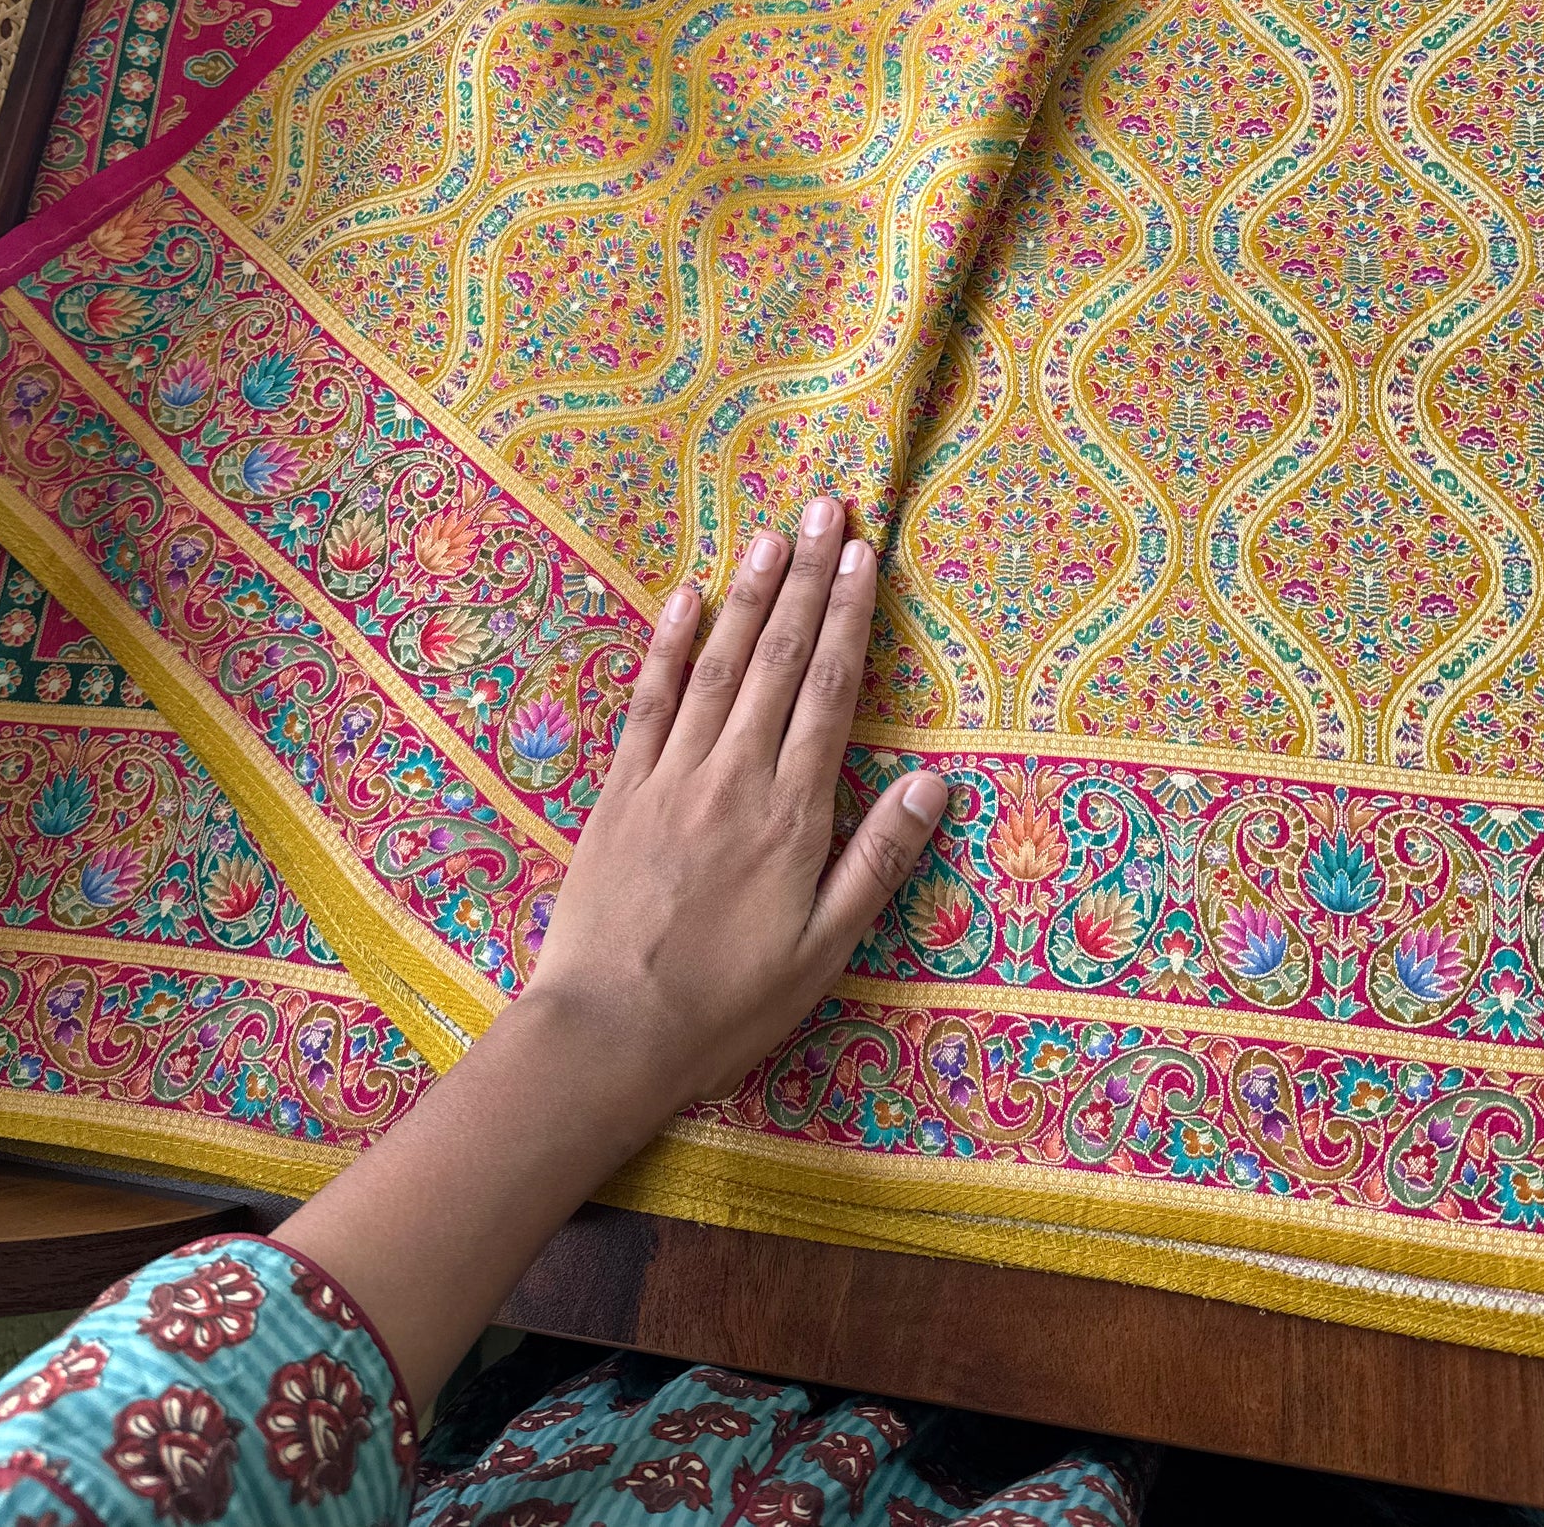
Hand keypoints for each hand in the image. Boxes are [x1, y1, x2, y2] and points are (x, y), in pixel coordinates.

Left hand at [277, 495, 945, 1410]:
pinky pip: (649, 702)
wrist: (607, 1033)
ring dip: (748, 595)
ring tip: (773, 535)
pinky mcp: (619, 792)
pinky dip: (670, 646)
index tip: (865, 556)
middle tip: (827, 509)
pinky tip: (686, 599)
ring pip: (718, 665)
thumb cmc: (728, 1005)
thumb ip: (878, 859)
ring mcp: (670, 776)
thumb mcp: (825, 950)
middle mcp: (734, 775)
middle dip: (806, 579)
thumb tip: (935, 782)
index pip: (828, 692)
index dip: (848, 619)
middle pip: (778, 659)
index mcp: (792, 812)